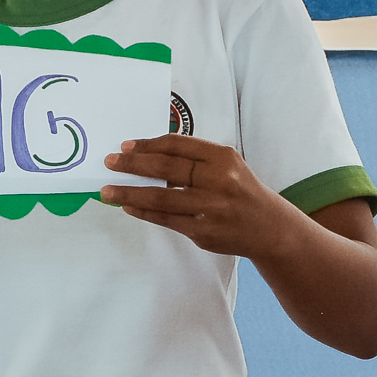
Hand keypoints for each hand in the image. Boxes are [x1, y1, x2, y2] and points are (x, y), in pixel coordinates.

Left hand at [97, 136, 302, 261]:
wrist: (268, 227)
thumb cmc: (240, 192)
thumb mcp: (227, 165)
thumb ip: (194, 159)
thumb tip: (148, 155)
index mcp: (223, 157)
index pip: (177, 146)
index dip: (147, 145)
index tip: (125, 146)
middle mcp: (218, 180)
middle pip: (165, 168)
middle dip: (132, 164)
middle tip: (109, 162)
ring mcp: (210, 207)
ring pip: (160, 196)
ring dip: (129, 192)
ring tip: (108, 190)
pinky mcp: (203, 231)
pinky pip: (166, 219)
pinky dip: (143, 212)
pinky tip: (128, 206)